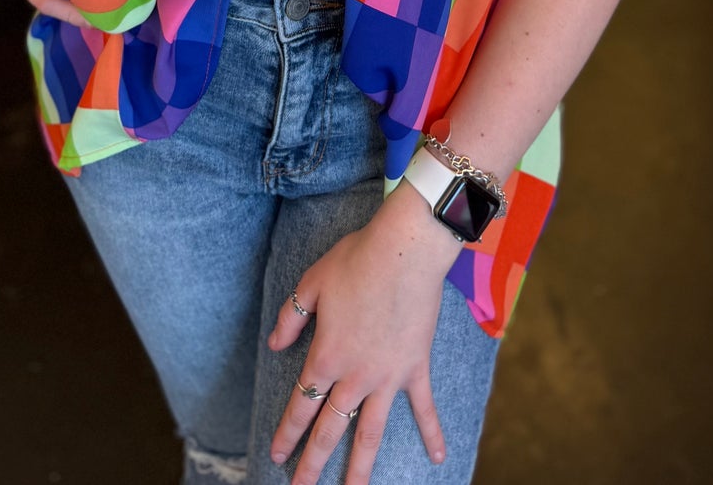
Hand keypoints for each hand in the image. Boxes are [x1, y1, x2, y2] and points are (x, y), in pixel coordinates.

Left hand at [268, 184, 461, 484]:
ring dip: (360, 468)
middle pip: (330, 430)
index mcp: (326, 356)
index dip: (287, 433)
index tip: (275, 455)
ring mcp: (387, 376)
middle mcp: (355, 376)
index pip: (301, 405)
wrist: (405, 249)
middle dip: (313, 465)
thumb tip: (274, 344)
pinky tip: (437, 458)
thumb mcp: (312, 283)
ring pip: (370, 433)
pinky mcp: (416, 368)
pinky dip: (432, 432)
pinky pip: (423, 407)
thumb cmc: (356, 260)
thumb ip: (291, 318)